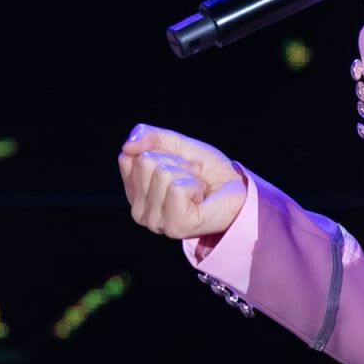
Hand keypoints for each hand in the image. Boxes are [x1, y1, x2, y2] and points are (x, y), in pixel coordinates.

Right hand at [118, 124, 245, 242]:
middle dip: (174, 162)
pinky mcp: (175, 226)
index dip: (159, 152)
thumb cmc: (206, 171)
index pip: (129, 157)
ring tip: (196, 187)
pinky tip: (200, 197)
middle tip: (190, 177)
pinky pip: (177, 187)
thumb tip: (127, 146)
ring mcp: (156, 222)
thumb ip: (149, 137)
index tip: (177, 165)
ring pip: (162, 173)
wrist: (236, 188)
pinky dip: (194, 184)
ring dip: (187, 174)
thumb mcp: (175, 144)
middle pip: (145, 162)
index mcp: (134, 194)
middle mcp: (139, 212)